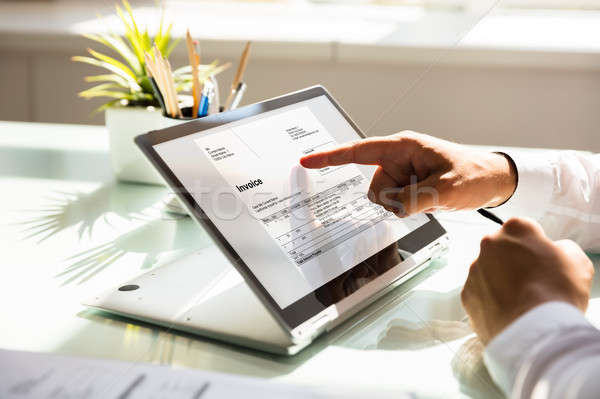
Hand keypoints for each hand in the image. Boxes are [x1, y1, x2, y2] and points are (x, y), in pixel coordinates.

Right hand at [300, 131, 516, 215]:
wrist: (493, 181)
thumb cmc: (474, 174)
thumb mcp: (447, 188)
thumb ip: (415, 200)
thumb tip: (393, 209)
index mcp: (403, 147)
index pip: (359, 151)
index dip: (330, 157)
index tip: (307, 160)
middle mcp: (399, 159)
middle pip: (375, 187)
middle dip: (394, 199)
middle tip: (425, 196)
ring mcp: (403, 174)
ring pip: (384, 199)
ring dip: (404, 205)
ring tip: (431, 197)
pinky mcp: (408, 186)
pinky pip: (395, 204)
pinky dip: (408, 207)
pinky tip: (429, 200)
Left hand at [461, 217, 593, 343]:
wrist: (533, 331)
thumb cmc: (557, 293)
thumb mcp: (577, 262)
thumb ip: (563, 250)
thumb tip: (555, 252)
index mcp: (515, 229)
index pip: (525, 230)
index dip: (537, 247)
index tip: (544, 261)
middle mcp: (489, 244)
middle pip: (502, 249)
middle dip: (515, 262)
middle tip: (533, 282)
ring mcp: (475, 270)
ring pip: (489, 271)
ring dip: (501, 281)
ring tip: (522, 301)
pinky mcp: (467, 294)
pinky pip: (480, 294)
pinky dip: (491, 301)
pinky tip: (509, 311)